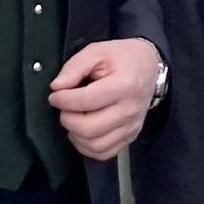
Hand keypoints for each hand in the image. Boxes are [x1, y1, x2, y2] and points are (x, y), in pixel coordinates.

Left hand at [48, 37, 158, 159]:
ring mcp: (131, 126)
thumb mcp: (97, 51)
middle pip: (88, 128)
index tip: (55, 95)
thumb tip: (57, 87)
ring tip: (73, 118)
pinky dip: (87, 147)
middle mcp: (130, 109)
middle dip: (67, 118)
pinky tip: (82, 132)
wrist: (148, 66)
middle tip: (64, 107)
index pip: (85, 101)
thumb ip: (74, 67)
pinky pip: (104, 153)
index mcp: (124, 85)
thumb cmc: (123, 58)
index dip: (62, 99)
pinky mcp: (130, 136)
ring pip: (95, 145)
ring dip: (75, 134)